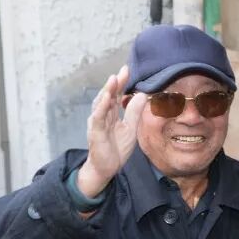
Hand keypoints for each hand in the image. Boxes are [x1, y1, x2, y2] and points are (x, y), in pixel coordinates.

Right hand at [78, 65, 146, 196]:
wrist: (106, 168)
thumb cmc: (116, 148)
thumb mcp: (130, 129)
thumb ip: (134, 112)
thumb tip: (142, 95)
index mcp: (111, 114)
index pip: (116, 95)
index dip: (121, 83)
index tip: (127, 70)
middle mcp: (102, 115)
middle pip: (108, 96)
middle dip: (115, 83)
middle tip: (123, 70)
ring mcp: (97, 123)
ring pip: (101, 104)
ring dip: (107, 91)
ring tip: (113, 79)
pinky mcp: (95, 132)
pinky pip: (98, 118)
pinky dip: (102, 107)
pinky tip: (107, 98)